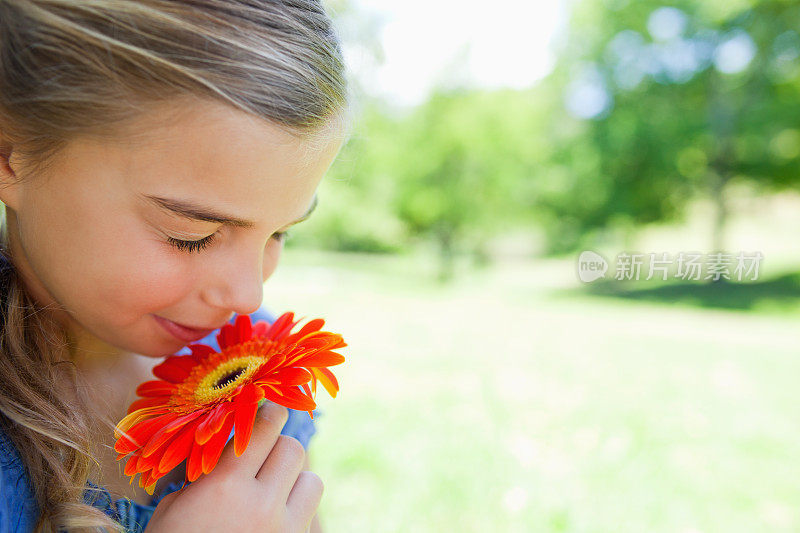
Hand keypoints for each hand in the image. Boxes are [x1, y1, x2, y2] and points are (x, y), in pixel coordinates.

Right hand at [144, 402, 322, 532]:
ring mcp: (284, 530)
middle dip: (278, 449)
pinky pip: (312, 516)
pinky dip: (298, 512)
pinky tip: (275, 520)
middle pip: (292, 450)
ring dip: (296, 482)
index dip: (268, 414)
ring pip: (313, 481)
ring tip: (274, 493)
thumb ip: (203, 477)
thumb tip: (227, 449)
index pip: (262, 429)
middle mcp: (260, 504)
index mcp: (224, 487)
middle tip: (264, 456)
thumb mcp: (172, 510)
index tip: (269, 410)